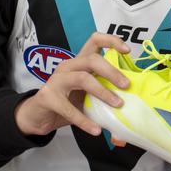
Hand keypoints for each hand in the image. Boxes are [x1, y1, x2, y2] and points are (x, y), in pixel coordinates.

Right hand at [14, 32, 130, 135]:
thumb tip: (131, 104)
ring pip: (82, 78)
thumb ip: (105, 93)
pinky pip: (69, 109)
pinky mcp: (48, 97)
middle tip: (126, 86)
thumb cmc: (67, 102)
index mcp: (79, 62)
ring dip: (103, 92)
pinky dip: (85, 120)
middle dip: (112, 71)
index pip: (94, 41)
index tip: (127, 50)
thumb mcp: (88, 95)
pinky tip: (96, 130)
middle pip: (92, 59)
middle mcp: (68, 66)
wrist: (39, 116)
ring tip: (117, 105)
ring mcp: (56, 80)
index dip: (111, 41)